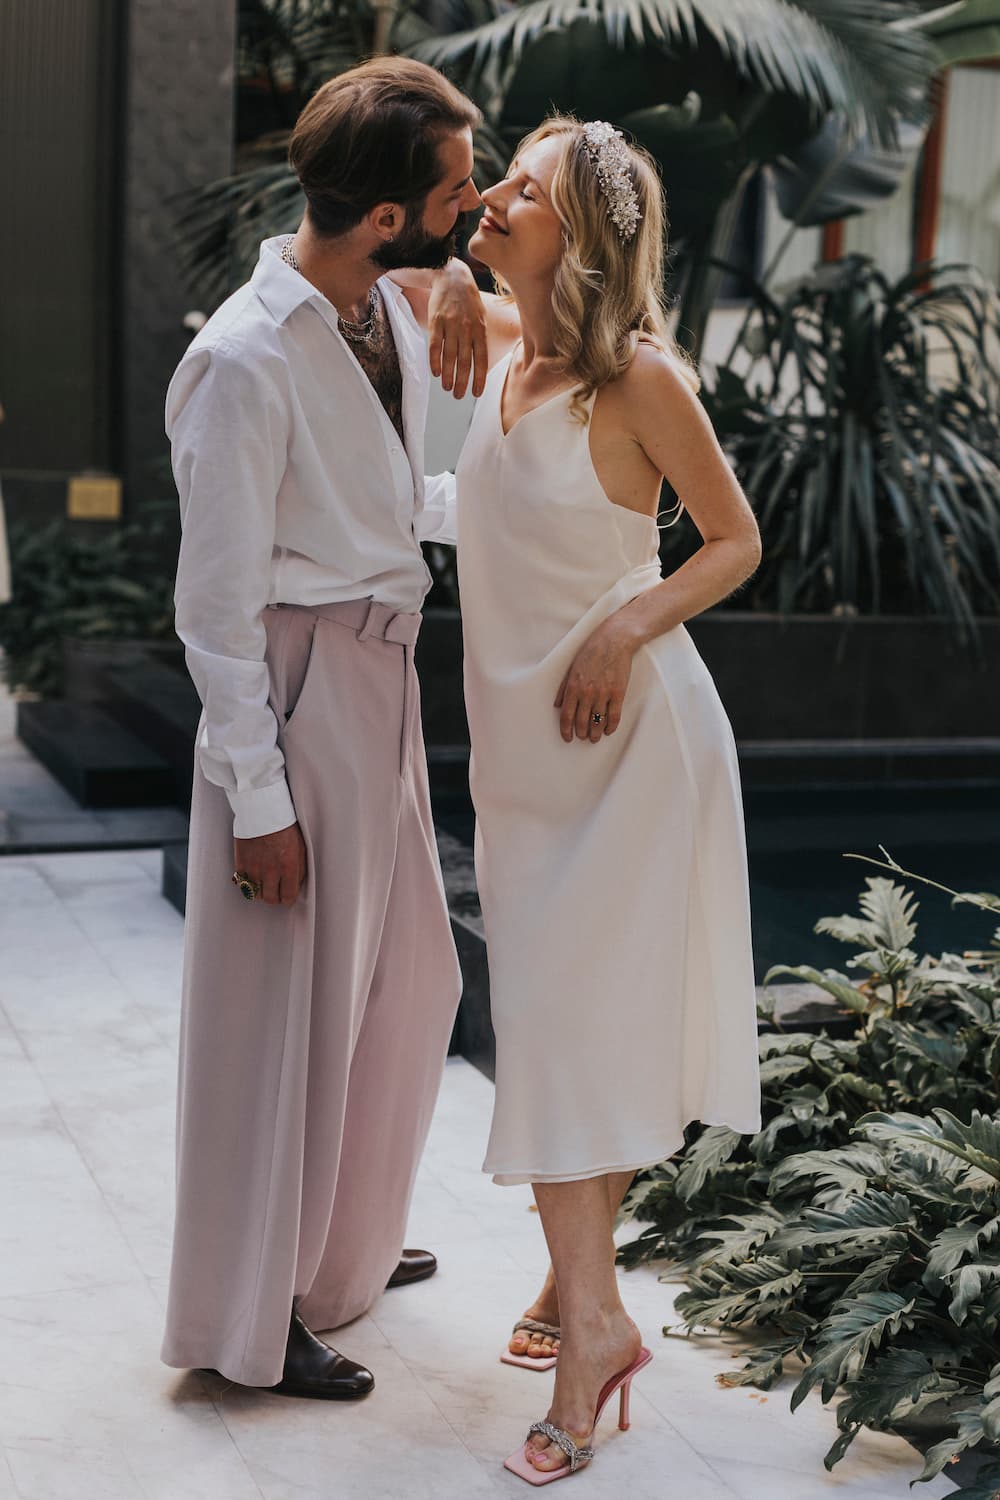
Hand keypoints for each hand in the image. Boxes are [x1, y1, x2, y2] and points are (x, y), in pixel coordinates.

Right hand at [233, 822, 306, 906]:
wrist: (262, 809)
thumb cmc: (284, 826)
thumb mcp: (301, 847)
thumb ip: (299, 869)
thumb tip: (296, 885)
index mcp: (288, 867)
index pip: (288, 896)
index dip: (288, 898)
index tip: (287, 895)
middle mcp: (270, 871)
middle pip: (271, 899)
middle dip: (275, 897)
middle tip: (275, 890)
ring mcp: (254, 869)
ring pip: (255, 894)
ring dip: (260, 891)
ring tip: (263, 883)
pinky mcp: (240, 863)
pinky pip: (242, 884)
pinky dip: (247, 883)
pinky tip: (252, 876)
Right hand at [428, 260, 487, 399]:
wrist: (451, 276)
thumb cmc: (468, 300)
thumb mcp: (481, 316)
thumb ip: (481, 337)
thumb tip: (481, 360)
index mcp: (480, 329)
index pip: (482, 359)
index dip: (479, 378)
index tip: (476, 393)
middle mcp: (467, 329)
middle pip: (465, 361)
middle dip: (463, 382)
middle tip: (459, 396)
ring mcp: (451, 325)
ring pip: (449, 356)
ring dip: (448, 375)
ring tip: (447, 388)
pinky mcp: (436, 321)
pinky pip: (435, 345)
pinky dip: (434, 361)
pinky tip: (435, 373)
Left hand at [554, 619, 638, 743]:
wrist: (613, 640)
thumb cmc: (591, 651)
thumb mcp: (572, 668)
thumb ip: (563, 688)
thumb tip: (557, 705)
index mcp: (573, 687)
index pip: (566, 716)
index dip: (566, 730)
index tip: (567, 737)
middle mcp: (587, 693)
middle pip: (582, 722)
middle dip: (581, 733)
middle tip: (582, 737)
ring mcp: (603, 694)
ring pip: (597, 722)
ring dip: (595, 733)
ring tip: (595, 738)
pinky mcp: (618, 693)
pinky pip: (614, 716)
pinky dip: (610, 727)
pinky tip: (608, 730)